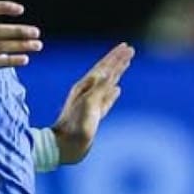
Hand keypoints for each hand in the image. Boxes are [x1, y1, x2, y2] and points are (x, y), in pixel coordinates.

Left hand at [50, 42, 133, 164]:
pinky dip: (113, 93)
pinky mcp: (94, 115)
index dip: (116, 57)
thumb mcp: (88, 105)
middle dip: (118, 60)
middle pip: (106, 72)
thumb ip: (99, 89)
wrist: (64, 146)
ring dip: (117, 73)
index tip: (127, 47)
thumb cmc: (75, 126)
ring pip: (108, 84)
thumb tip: (111, 73)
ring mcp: (92, 103)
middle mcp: (88, 92)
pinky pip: (107, 99)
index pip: (104, 67)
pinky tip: (118, 89)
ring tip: (125, 64)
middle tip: (129, 49)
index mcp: (86, 87)